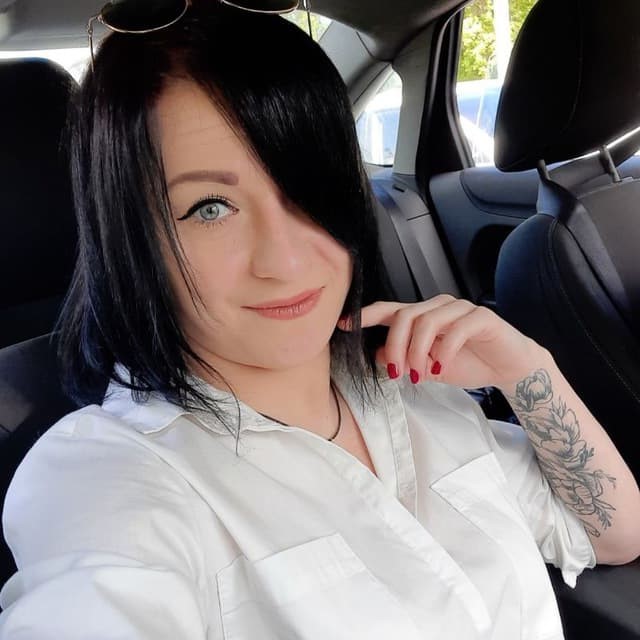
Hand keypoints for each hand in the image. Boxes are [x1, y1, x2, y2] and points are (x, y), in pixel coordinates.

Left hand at [337, 295, 548, 388]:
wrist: (508, 368)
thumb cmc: (466, 362)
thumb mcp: (427, 367)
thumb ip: (404, 360)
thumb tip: (377, 355)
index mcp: (423, 315)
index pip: (390, 310)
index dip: (366, 315)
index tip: (343, 324)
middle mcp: (438, 307)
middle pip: (404, 317)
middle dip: (395, 347)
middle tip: (396, 374)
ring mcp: (460, 309)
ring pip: (426, 321)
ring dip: (417, 352)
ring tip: (420, 375)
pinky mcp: (481, 317)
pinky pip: (456, 329)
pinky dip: (443, 351)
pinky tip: (440, 369)